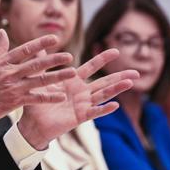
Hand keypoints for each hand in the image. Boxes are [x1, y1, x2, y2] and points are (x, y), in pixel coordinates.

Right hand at [0, 30, 76, 130]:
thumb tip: (3, 32)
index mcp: (2, 62)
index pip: (24, 50)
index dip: (40, 43)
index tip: (54, 38)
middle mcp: (9, 73)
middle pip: (36, 64)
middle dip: (54, 59)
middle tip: (69, 56)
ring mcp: (13, 87)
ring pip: (39, 80)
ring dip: (57, 76)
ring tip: (72, 73)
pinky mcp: (15, 101)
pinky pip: (36, 98)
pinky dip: (49, 97)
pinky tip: (61, 96)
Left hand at [18, 49, 138, 149]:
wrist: (33, 123)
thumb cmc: (38, 101)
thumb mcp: (40, 79)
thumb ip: (42, 63)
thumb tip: (38, 46)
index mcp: (74, 81)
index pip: (91, 67)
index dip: (103, 59)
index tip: (116, 51)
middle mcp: (82, 92)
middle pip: (104, 82)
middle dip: (120, 76)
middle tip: (137, 72)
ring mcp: (83, 105)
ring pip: (103, 95)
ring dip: (116, 89)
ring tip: (130, 82)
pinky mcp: (80, 117)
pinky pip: (94, 112)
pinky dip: (104, 109)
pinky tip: (116, 105)